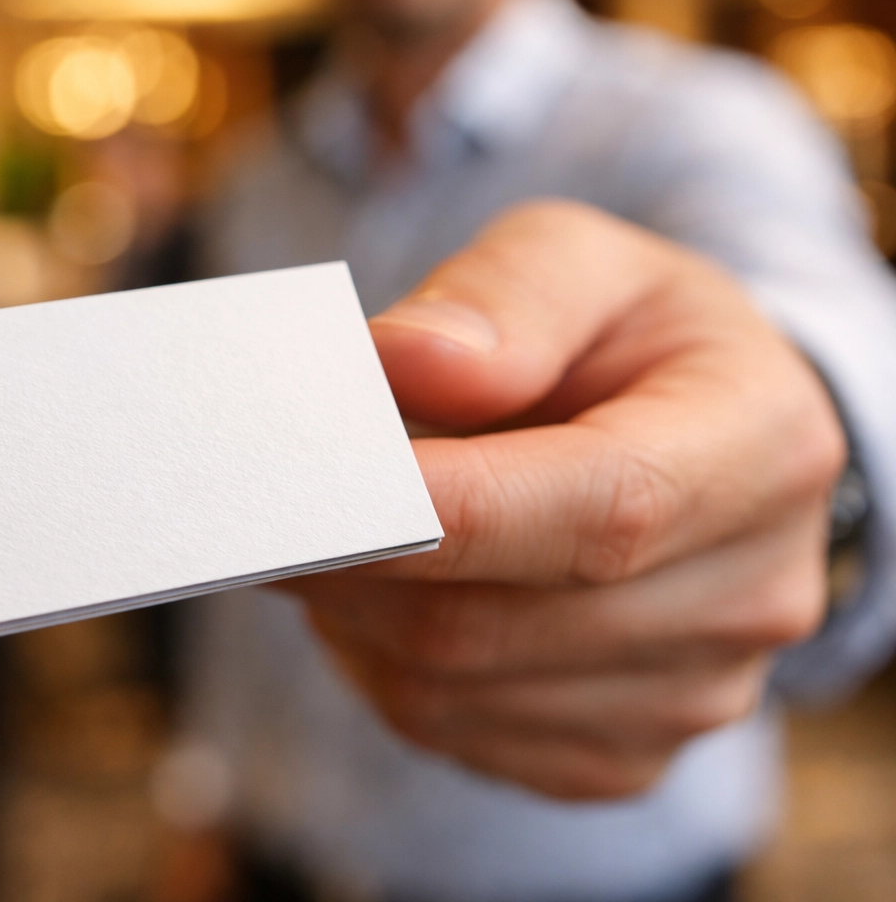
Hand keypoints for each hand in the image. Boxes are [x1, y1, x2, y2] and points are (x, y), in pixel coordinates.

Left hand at [286, 202, 843, 799]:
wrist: (701, 441)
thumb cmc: (628, 339)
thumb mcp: (583, 261)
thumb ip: (503, 295)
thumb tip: (403, 363)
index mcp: (761, 447)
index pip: (594, 508)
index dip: (432, 512)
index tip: (300, 488)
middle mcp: (752, 595)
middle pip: (493, 620)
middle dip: (348, 562)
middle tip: (258, 503)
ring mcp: (693, 695)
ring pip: (449, 691)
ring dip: (351, 615)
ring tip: (330, 531)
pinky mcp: (623, 757)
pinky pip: (452, 732)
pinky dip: (381, 666)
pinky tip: (383, 593)